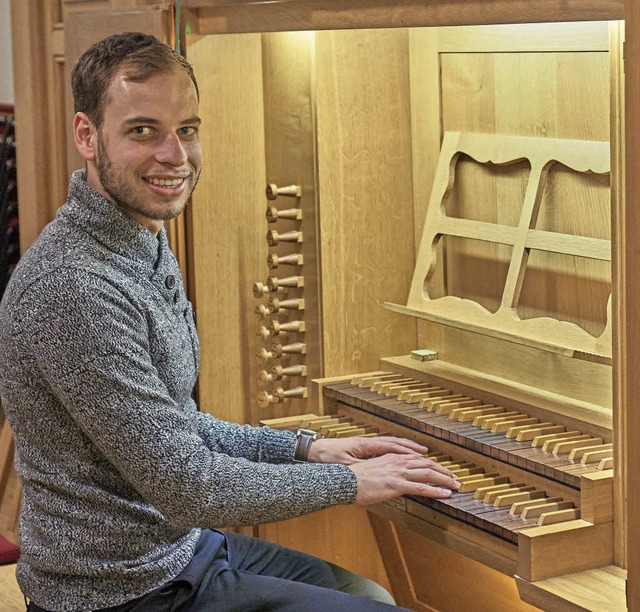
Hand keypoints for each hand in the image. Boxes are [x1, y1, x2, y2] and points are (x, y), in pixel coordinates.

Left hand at [306, 435, 429, 464]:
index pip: (392, 447)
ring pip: (393, 445)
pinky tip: (406, 456)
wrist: (314, 452)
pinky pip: (386, 448)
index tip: (424, 457)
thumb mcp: (343, 466)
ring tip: (425, 454)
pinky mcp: (364, 448)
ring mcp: (367, 445)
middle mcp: (369, 443)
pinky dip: (399, 450)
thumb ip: (360, 469)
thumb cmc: (328, 459)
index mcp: (365, 445)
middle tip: (431, 458)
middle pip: (397, 445)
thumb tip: (373, 474)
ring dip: (409, 449)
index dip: (409, 452)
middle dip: (416, 451)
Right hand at [347, 453, 460, 504]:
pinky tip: (445, 494)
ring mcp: (398, 473)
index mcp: (392, 457)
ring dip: (445, 479)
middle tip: (455, 478)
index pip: (418, 459)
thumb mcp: (373, 470)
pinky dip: (436, 490)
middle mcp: (397, 462)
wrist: (345, 481)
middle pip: (427, 463)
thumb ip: (386, 471)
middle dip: (443, 471)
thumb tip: (392, 478)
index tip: (441, 470)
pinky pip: (422, 488)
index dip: (432, 464)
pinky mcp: (397, 485)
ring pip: (428, 473)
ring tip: (456, 486)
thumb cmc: (355, 478)